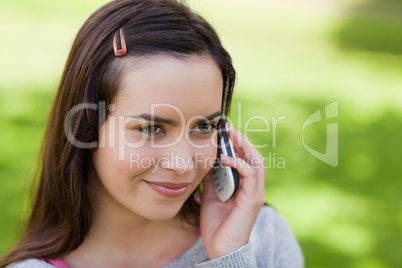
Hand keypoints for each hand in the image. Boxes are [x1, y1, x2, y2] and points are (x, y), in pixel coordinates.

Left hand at [200, 123, 265, 259]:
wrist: (221, 248)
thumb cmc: (217, 224)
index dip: (237, 143)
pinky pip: (250, 175)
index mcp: (244, 186)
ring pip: (256, 162)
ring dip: (243, 146)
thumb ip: (211, 179)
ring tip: (230, 135)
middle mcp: (253, 187)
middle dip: (241, 140)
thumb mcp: (210, 196)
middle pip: (253, 156)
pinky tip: (225, 157)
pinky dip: (239, 163)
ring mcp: (254, 193)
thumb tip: (204, 162)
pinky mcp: (252, 200)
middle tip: (227, 127)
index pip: (246, 158)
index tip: (224, 131)